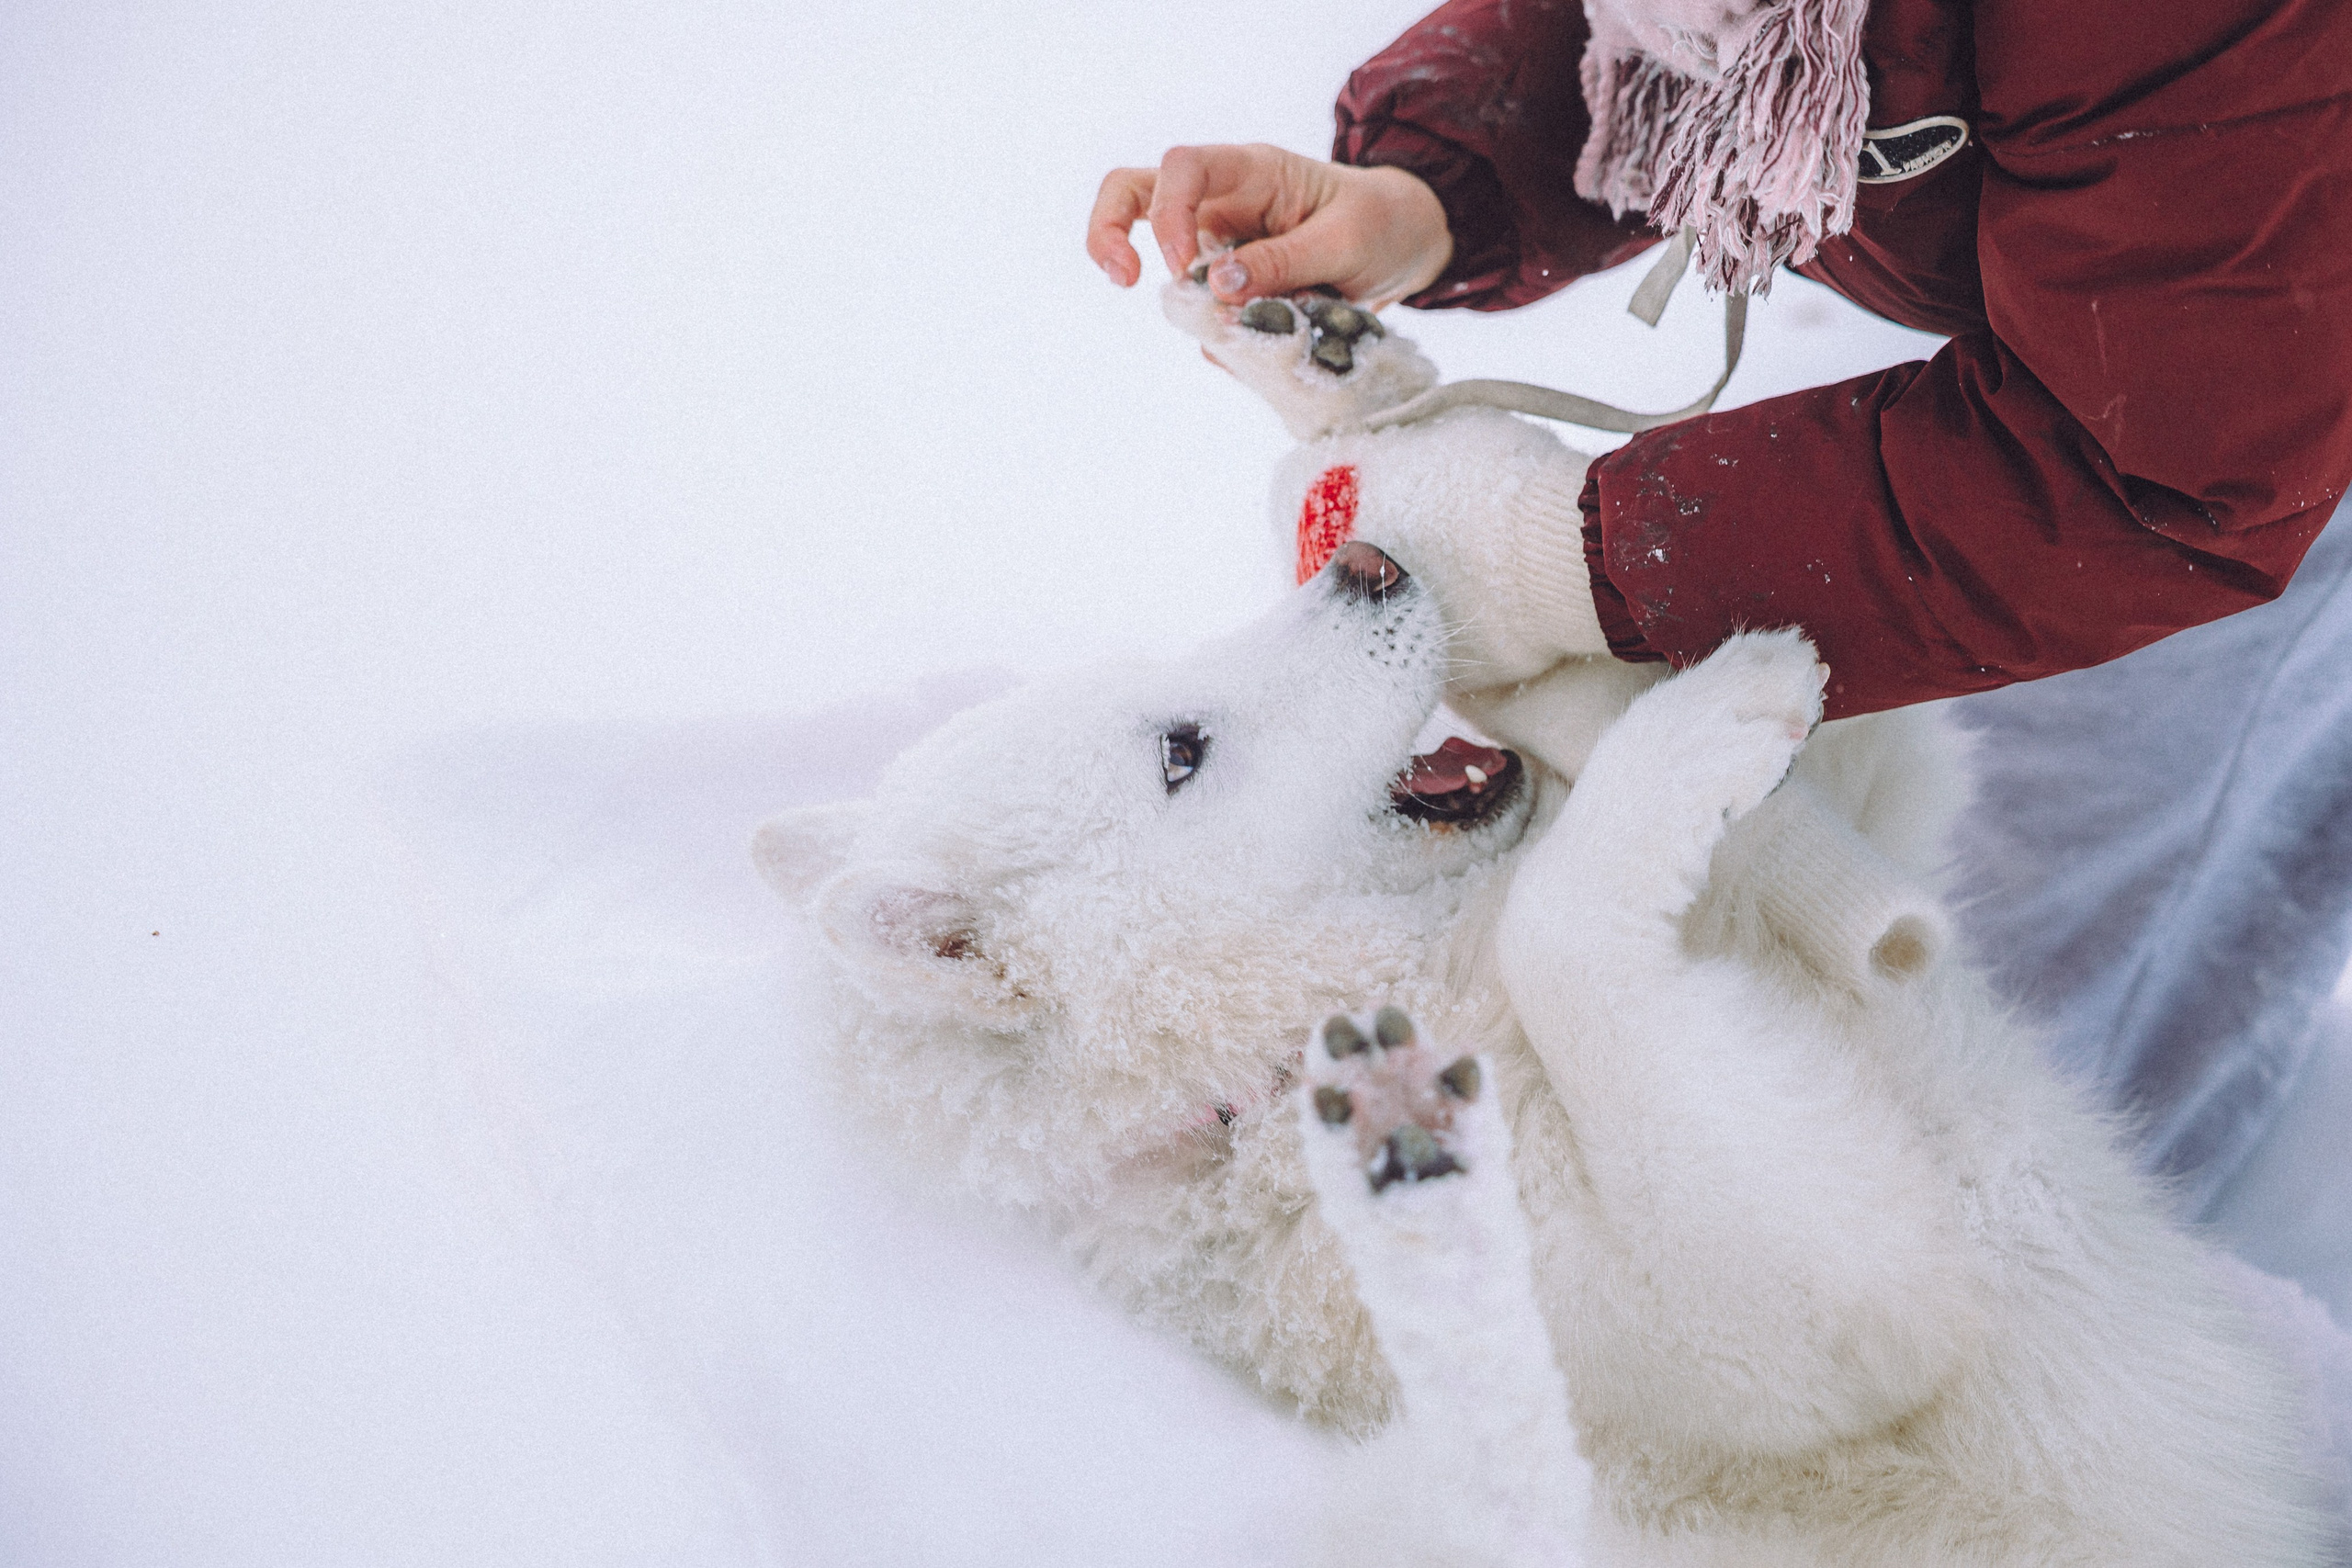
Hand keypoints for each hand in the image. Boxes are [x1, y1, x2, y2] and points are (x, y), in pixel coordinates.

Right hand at [1086, 143, 1452, 308]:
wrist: (1403, 247)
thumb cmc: (1378, 224)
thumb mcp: (1345, 240)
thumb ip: (1282, 262)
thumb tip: (1216, 288)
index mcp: (1249, 171)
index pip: (1180, 168)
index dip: (1167, 214)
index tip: (1183, 267)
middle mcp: (1219, 203)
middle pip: (1129, 194)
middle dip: (1107, 233)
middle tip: (1122, 280)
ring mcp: (1215, 247)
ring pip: (1160, 269)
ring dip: (1193, 312)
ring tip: (1258, 332)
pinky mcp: (1224, 290)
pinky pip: (1201, 318)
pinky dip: (1223, 342)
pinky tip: (1270, 347)